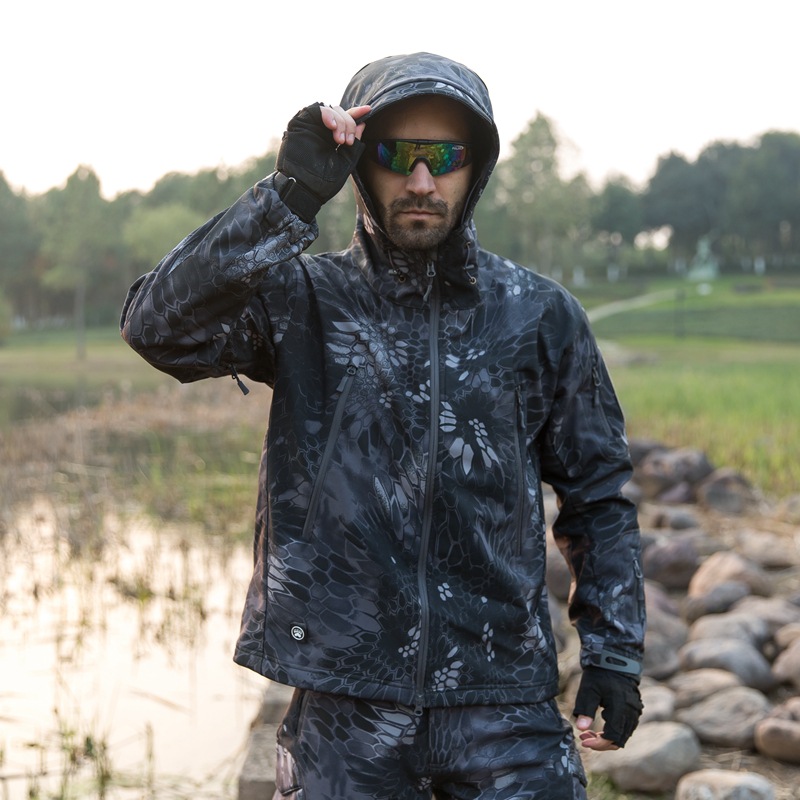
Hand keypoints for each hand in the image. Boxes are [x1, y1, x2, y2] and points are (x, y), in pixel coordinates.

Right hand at [275, 103, 370, 222]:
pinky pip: (314, 109)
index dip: (356, 114)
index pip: (345, 121)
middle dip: (348, 124)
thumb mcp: (345, 162)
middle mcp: (321, 131)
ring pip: (330, 110)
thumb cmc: (324, 182)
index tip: (369, 110)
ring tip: (340, 140)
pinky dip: (327, 114)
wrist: (305, 190)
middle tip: (347, 142)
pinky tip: (332, 126)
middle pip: (340, 113)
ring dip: (339, 121)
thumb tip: (362, 123)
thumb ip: (354, 145)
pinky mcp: (299, 124)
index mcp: (332, 139)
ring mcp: (311, 127)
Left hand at [573, 666, 642, 749]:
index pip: (611, 737)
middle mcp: (631, 713)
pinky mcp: (634, 710)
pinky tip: (601, 725)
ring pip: (623, 735)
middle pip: (619, 740)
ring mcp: (635, 712)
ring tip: (589, 732)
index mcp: (620, 708)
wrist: (614, 661)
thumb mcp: (588, 689)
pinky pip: (626, 728)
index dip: (598, 743)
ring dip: (607, 738)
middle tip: (584, 737)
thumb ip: (585, 709)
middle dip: (601, 743)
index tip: (583, 741)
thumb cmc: (599, 675)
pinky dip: (614, 731)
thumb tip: (580, 728)